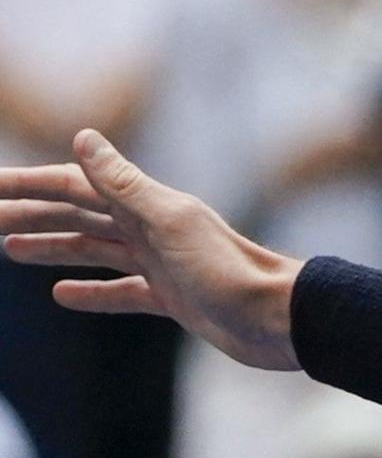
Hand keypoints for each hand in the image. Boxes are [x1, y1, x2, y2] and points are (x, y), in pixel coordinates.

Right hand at [0, 130, 302, 368]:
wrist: (278, 319)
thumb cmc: (229, 270)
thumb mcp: (170, 222)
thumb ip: (125, 183)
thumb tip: (83, 137)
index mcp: (149, 206)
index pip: (75, 186)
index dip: (30, 185)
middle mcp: (153, 231)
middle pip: (79, 215)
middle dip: (32, 214)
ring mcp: (163, 265)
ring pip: (94, 250)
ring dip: (53, 247)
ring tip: (10, 248)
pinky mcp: (173, 300)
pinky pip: (123, 292)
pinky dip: (91, 293)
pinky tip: (62, 295)